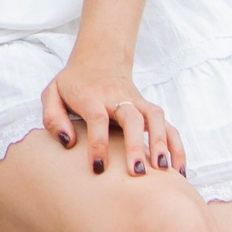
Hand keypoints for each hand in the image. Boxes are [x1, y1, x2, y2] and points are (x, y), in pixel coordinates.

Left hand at [41, 54, 184, 177]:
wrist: (99, 59)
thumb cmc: (73, 84)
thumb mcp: (52, 94)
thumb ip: (53, 118)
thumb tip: (68, 142)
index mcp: (92, 96)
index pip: (97, 118)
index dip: (98, 143)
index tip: (98, 168)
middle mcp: (117, 98)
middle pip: (132, 118)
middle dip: (135, 145)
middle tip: (136, 173)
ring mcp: (137, 102)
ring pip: (155, 117)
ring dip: (161, 143)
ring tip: (162, 170)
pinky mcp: (149, 109)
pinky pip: (168, 125)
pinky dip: (176, 146)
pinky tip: (178, 170)